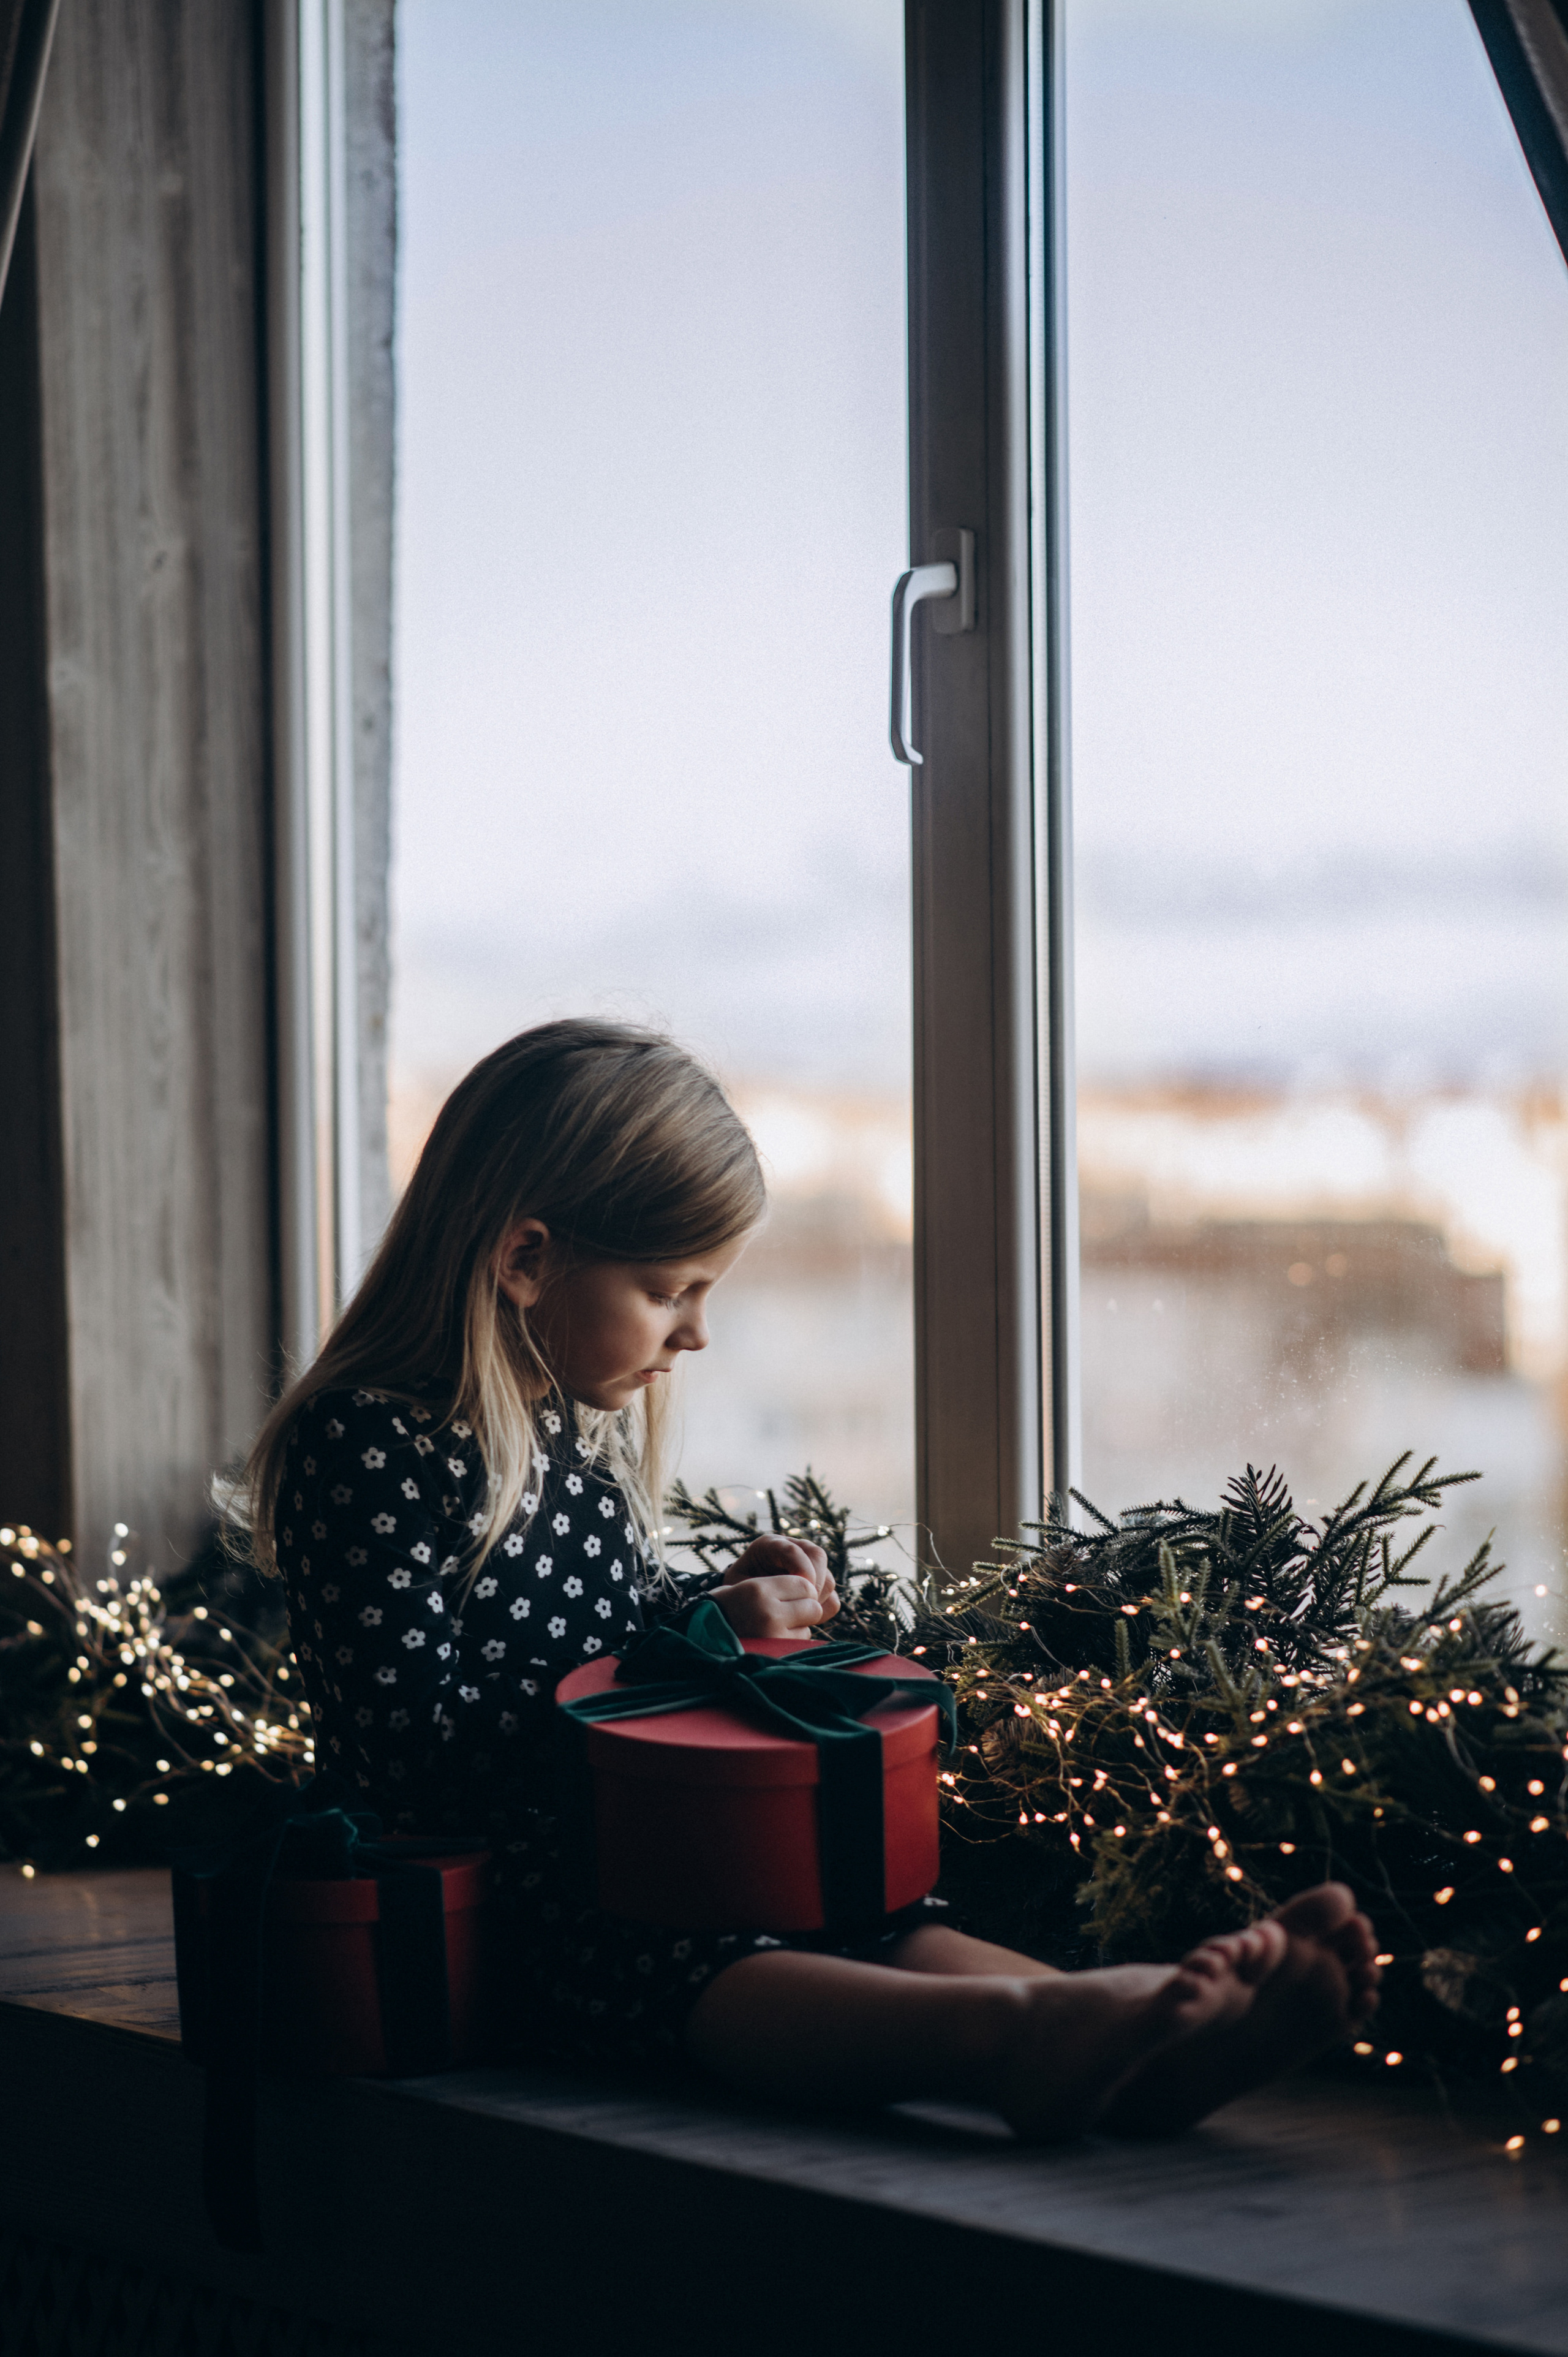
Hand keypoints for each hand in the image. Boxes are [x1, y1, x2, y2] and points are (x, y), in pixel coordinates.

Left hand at [715, 1534, 838, 1639]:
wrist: (742, 1600)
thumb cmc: (737, 1593)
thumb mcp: (738, 1588)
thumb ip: (758, 1588)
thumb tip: (784, 1598)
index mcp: (770, 1546)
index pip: (792, 1550)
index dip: (799, 1569)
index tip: (795, 1592)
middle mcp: (793, 1549)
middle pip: (817, 1556)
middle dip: (814, 1582)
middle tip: (803, 1604)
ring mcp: (808, 1566)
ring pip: (828, 1577)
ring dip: (818, 1598)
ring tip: (799, 1614)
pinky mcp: (818, 1584)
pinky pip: (832, 1594)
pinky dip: (823, 1607)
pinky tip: (806, 1617)